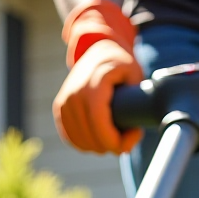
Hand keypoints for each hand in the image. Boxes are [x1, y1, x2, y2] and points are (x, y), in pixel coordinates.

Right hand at [53, 39, 144, 153]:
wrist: (97, 51)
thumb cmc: (120, 64)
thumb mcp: (135, 73)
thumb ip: (139, 98)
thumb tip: (138, 125)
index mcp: (93, 85)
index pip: (99, 125)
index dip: (116, 141)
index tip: (134, 135)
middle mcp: (74, 94)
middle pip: (91, 137)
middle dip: (113, 145)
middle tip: (130, 135)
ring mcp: (64, 102)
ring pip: (81, 142)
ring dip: (101, 146)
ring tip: (116, 135)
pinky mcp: (59, 110)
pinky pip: (71, 138)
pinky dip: (87, 144)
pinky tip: (101, 140)